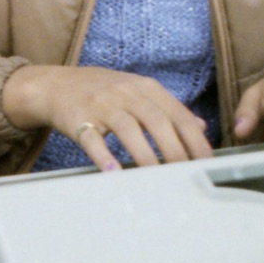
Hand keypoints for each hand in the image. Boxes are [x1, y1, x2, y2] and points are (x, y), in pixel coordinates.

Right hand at [2, 65, 213, 171]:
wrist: (58, 84)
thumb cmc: (104, 92)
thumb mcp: (139, 92)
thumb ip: (169, 109)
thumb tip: (200, 127)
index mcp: (145, 88)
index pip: (176, 113)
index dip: (193, 138)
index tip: (205, 160)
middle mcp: (126, 94)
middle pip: (156, 120)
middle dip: (174, 149)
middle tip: (185, 173)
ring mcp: (102, 105)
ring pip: (128, 129)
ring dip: (145, 155)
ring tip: (156, 178)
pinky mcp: (80, 119)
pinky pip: (93, 138)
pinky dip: (103, 155)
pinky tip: (113, 171)